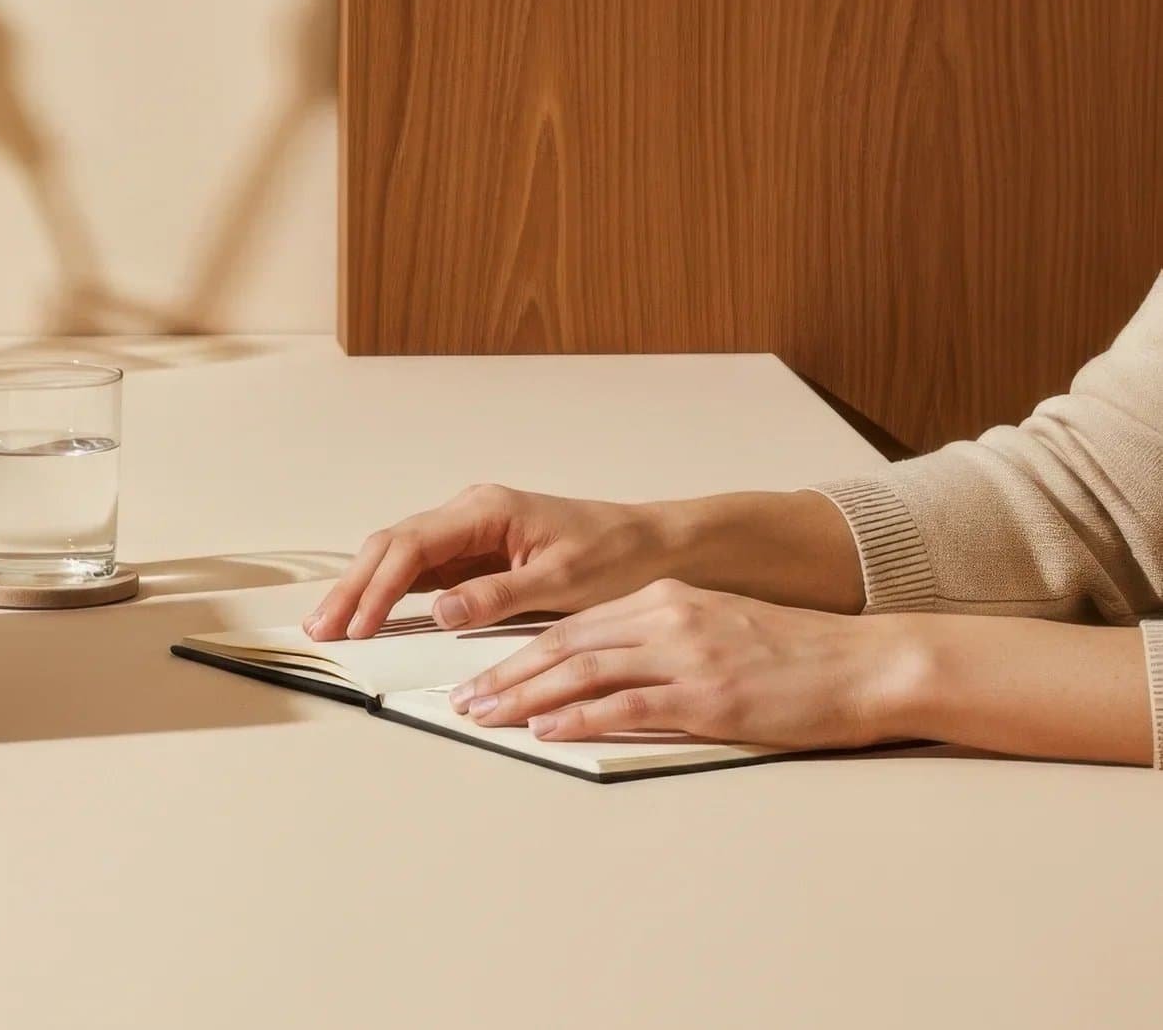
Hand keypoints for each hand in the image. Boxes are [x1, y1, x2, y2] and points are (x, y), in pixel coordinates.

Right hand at [306, 484, 678, 638]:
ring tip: (332, 624)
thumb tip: (437, 612)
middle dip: (352, 586)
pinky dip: (390, 592)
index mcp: (485, 510)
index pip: (412, 547)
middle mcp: (469, 514)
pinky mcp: (475, 554)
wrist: (654, 545)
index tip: (357, 625)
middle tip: (320, 627)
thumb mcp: (561, 582)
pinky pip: (421, 570)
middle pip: (391, 546)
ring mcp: (469, 532)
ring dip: (364, 588)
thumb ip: (496, 595)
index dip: (377, 587)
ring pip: (398, 556)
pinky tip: (370, 614)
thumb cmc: (616, 556)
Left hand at [445, 580, 922, 748]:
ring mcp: (686, 655)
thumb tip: (608, 670)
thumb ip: (662, 639)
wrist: (866, 663)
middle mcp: (666, 617)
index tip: (479, 673)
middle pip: (563, 645)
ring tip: (485, 716)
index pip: (571, 625)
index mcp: (664, 599)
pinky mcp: (709, 695)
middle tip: (462, 699)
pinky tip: (547, 730)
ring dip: (525, 695)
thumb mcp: (717, 627)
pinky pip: (628, 705)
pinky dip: (580, 717)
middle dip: (504, 673)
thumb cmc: (797, 655)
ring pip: (584, 671)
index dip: (517, 650)